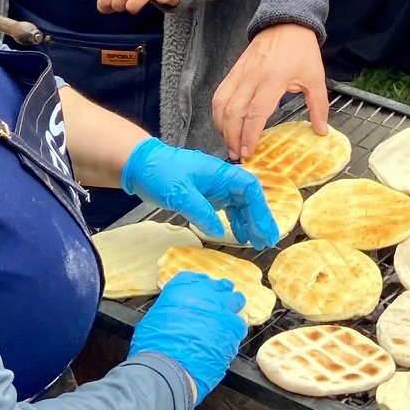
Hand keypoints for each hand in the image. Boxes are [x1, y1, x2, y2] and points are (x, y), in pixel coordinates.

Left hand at [121, 136, 279, 246]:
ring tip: (257, 243)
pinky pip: (227, 210)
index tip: (263, 227)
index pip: (249, 187)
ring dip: (250, 223)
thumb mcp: (180, 193)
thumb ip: (200, 212)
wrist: (141, 166)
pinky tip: (238, 235)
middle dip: (260, 219)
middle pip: (248, 198)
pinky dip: (234, 222)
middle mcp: (221, 180)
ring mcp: (214, 188)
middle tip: (268, 240)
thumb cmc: (159, 172)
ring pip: (240, 205)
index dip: (260, 207)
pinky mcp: (206, 196)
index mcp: (220, 173)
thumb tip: (218, 232)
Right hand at [129, 272, 245, 400]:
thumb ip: (170, 311)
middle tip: (217, 306)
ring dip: (232, 309)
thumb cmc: (154, 347)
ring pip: (236, 301)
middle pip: (220, 287)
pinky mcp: (234, 329)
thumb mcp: (154, 319)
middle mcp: (204, 294)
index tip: (201, 294)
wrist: (168, 368)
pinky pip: (239, 326)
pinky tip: (226, 342)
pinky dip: (234, 333)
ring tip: (226, 322)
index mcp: (182, 288)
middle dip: (220, 295)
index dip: (200, 287)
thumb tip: (175, 316)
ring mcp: (222, 310)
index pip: (196, 279)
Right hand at [213, 23, 329, 161]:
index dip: (249, 135)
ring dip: (222, 126)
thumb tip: (321, 130)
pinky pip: (220, 94)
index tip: (248, 152)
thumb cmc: (301, 50)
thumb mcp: (315, 77)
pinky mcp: (234, 71)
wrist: (286, 22)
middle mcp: (252, 77)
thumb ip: (318, 106)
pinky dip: (218, 111)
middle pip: (233, 112)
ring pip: (221, 104)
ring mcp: (240, 73)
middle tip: (237, 154)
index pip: (255, 113)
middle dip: (232, 137)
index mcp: (273, 80)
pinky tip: (224, 124)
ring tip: (229, 142)